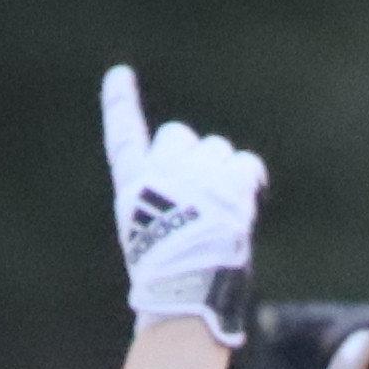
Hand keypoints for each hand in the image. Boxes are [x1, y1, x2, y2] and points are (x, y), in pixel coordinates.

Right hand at [105, 64, 267, 332]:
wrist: (185, 293)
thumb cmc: (171, 282)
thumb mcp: (155, 240)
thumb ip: (171, 206)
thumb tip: (209, 212)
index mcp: (133, 187)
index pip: (123, 138)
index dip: (120, 104)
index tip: (120, 75)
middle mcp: (159, 171)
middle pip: (178, 134)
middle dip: (193, 158)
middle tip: (202, 198)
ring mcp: (193, 172)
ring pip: (216, 149)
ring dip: (223, 174)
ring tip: (221, 213)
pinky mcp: (226, 181)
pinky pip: (246, 163)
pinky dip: (249, 180)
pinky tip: (246, 203)